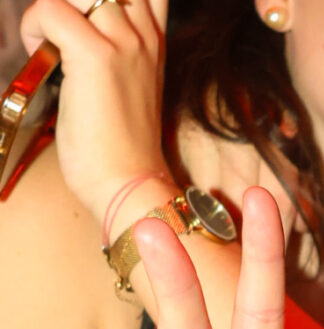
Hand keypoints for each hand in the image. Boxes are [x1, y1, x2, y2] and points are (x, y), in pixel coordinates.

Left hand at [19, 0, 169, 222]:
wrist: (129, 181)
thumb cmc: (120, 145)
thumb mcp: (128, 87)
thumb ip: (114, 53)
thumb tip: (70, 35)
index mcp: (155, 41)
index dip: (102, 1)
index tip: (80, 23)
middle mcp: (144, 36)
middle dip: (75, 1)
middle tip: (60, 28)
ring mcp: (123, 44)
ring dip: (53, 8)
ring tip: (48, 39)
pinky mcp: (95, 57)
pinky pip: (50, 10)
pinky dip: (35, 26)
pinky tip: (41, 55)